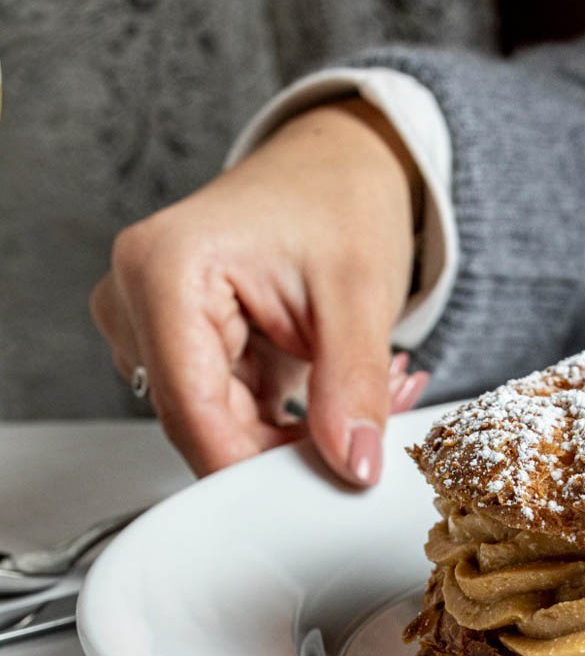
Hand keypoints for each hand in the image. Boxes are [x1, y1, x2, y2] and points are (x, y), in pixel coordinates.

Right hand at [90, 98, 428, 483]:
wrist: (338, 166)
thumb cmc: (337, 197)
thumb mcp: (358, 292)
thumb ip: (352, 385)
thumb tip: (351, 466)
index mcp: (163, 269)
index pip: (192, 409)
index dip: (254, 465)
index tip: (318, 488)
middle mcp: (136, 298)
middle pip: (204, 424)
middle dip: (293, 442)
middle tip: (376, 421)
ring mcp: (151, 324)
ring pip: (222, 426)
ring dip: (302, 428)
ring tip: (371, 383)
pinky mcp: (179, 344)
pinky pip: (230, 412)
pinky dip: (292, 415)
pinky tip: (339, 385)